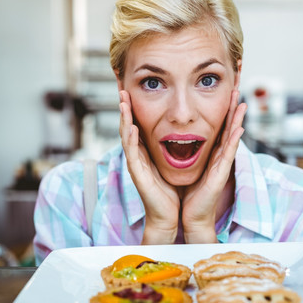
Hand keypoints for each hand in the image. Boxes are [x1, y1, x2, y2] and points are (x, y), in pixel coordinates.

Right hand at [119, 90, 179, 243]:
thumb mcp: (171, 162)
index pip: (137, 124)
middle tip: (121, 88)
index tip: (132, 89)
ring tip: (122, 101)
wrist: (169, 214)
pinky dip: (131, 140)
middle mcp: (138, 155)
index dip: (133, 107)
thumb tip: (181, 129)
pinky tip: (131, 127)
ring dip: (123, 118)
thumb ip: (171, 147)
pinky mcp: (137, 174)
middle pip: (127, 126)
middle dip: (124, 107)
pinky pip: (132, 154)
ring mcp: (135, 164)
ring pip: (126, 136)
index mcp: (146, 151)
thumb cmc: (170, 190)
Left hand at [181, 90, 246, 242]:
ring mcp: (222, 165)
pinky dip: (234, 141)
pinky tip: (239, 129)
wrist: (190, 215)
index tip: (224, 92)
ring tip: (242, 103)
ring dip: (238, 120)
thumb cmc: (188, 193)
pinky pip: (228, 155)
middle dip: (233, 109)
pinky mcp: (220, 175)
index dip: (222, 110)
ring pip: (232, 138)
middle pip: (228, 128)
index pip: (217, 126)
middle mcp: (218, 157)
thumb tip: (174, 135)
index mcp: (210, 154)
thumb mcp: (186, 166)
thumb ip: (184, 151)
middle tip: (237, 89)